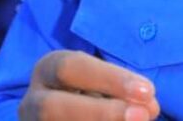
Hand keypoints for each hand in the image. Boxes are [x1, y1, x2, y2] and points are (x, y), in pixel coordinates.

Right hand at [19, 50, 160, 120]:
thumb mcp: (105, 83)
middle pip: (52, 107)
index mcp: (48, 70)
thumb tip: (150, 108)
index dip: (110, 79)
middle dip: (101, 112)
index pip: (71, 67)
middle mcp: (32, 102)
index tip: (148, 91)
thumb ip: (125, 91)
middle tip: (142, 115)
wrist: (75, 109)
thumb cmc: (95, 92)